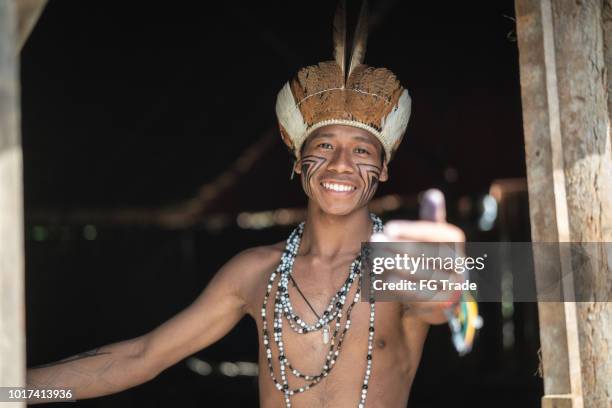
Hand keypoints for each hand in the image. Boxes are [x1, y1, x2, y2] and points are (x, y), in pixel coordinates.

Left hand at [369, 189, 465, 320]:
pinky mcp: (441, 305)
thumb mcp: (434, 236)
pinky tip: (383, 277)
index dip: (412, 230)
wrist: (441, 294)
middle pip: (428, 254)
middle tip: (374, 240)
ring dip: (395, 265)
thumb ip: (432, 217)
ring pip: (422, 274)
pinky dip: (400, 286)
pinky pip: (419, 295)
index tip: (389, 227)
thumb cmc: (431, 256)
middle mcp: (460, 263)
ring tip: (374, 256)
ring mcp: (452, 285)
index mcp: (455, 241)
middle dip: (399, 247)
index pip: (437, 233)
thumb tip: (433, 193)